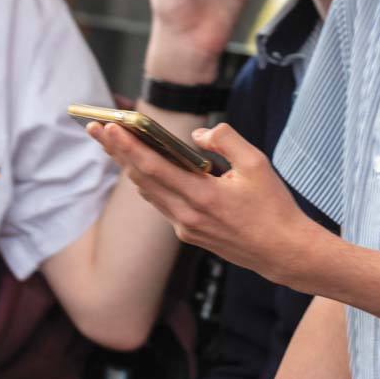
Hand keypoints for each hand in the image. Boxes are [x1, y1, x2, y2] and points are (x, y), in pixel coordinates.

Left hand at [89, 119, 322, 286]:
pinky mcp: (190, 234)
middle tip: (96, 127)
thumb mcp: (257, 163)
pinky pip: (162, 203)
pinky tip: (142, 168)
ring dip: (129, 166)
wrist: (283, 252)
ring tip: (112, 143)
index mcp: (202, 196)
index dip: (128, 145)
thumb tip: (197, 135)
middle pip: (141, 178)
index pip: (154, 167)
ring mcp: (186, 228)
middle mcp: (187, 215)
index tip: (109, 126)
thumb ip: (225, 140)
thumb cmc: (273, 206)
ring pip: (149, 192)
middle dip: (116, 151)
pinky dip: (149, 182)